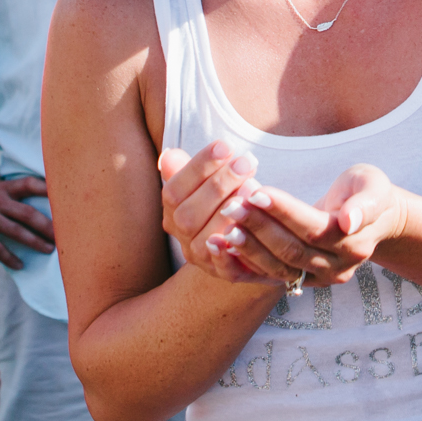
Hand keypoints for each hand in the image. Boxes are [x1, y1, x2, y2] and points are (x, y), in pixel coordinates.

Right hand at [0, 175, 54, 269]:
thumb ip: (12, 180)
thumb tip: (39, 175)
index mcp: (3, 187)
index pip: (28, 183)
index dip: (46, 188)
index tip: (64, 195)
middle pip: (27, 213)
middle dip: (47, 225)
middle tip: (63, 235)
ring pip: (16, 231)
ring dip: (34, 242)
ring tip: (49, 249)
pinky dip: (9, 258)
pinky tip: (20, 265)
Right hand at [157, 140, 266, 284]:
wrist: (248, 238)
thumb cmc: (227, 199)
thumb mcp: (209, 182)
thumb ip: (191, 171)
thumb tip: (168, 156)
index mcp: (173, 211)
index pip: (175, 190)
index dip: (198, 167)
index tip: (225, 146)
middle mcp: (182, 236)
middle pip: (188, 216)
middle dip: (218, 186)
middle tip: (246, 161)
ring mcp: (201, 258)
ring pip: (205, 241)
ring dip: (228, 214)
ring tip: (253, 188)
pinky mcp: (225, 274)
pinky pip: (224, 271)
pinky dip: (229, 254)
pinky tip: (241, 232)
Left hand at [220, 165, 407, 288]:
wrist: (371, 220)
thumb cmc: (368, 193)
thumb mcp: (374, 187)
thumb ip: (366, 203)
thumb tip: (350, 221)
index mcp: (354, 243)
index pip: (313, 229)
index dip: (284, 212)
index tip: (256, 192)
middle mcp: (336, 268)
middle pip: (291, 250)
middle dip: (259, 227)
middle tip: (231, 204)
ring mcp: (317, 279)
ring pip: (276, 267)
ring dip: (246, 247)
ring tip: (223, 223)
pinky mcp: (299, 282)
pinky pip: (265, 278)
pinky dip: (240, 265)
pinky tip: (218, 247)